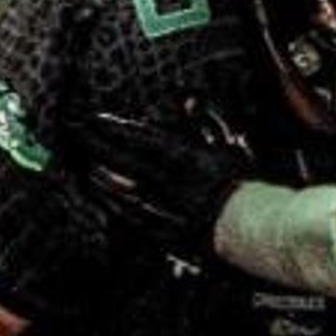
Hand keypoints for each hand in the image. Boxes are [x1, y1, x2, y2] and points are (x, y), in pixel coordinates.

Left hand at [84, 112, 252, 251]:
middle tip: (76, 139)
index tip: (94, 119)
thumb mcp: (234, 144)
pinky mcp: (171, 236)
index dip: (115, 127)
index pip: (141, 138)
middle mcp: (169, 183)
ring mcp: (167, 211)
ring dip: (102, 181)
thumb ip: (209, 119)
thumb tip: (187, 100)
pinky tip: (109, 208)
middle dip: (97, 148)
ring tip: (85, 172)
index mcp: (185, 157)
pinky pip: (137, 223)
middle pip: (124, 163)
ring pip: (124, 194)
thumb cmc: (250, 187)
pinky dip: (120, 213)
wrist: (259, 230)